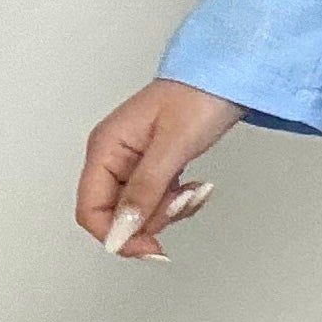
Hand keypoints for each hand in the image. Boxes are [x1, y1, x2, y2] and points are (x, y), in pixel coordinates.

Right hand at [76, 78, 243, 260]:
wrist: (231, 75)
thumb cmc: (199, 96)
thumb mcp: (172, 146)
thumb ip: (144, 191)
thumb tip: (120, 233)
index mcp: (106, 148)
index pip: (91, 210)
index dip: (116, 235)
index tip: (149, 245)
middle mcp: (114, 156)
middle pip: (117, 214)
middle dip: (153, 218)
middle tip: (183, 201)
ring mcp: (134, 161)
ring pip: (141, 210)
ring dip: (171, 210)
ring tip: (196, 190)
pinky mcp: (156, 164)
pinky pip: (159, 199)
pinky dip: (180, 201)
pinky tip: (198, 187)